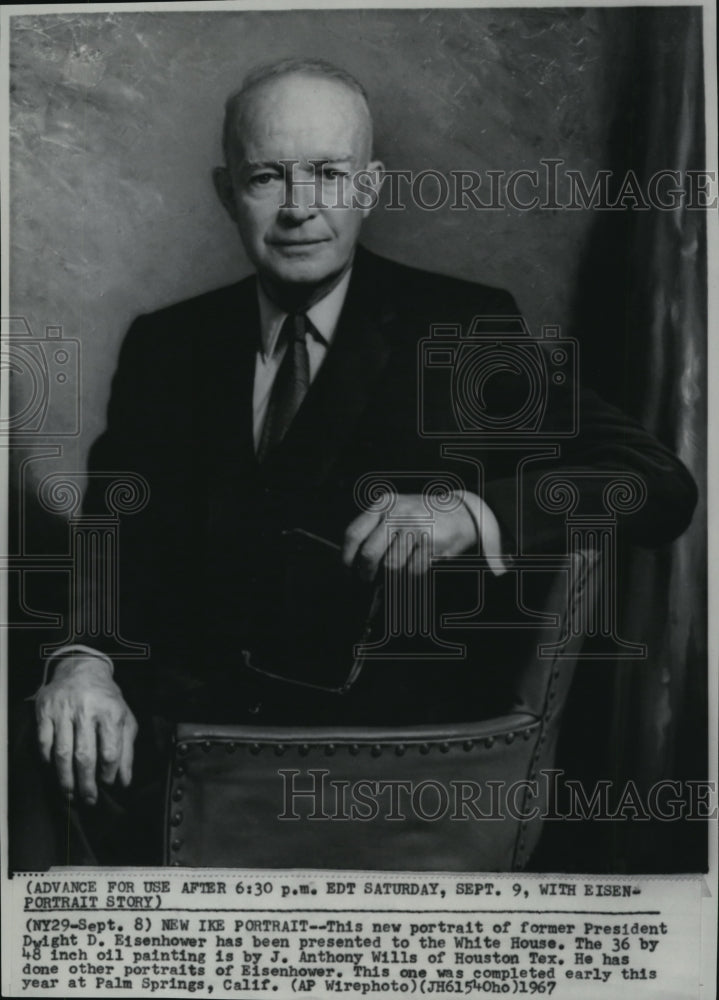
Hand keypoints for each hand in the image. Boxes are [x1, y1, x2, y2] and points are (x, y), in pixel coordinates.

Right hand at [35, 655, 136, 804]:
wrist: (82, 669)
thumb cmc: (106, 699)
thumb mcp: (124, 718)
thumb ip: (127, 750)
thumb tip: (125, 781)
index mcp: (111, 711)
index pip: (110, 751)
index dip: (108, 774)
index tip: (107, 786)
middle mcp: (87, 710)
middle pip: (85, 756)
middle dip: (86, 783)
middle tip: (88, 800)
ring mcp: (63, 710)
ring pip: (62, 752)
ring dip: (65, 778)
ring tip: (70, 794)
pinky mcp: (45, 711)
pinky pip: (44, 741)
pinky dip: (47, 760)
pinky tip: (53, 771)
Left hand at [342, 492, 476, 581]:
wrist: (460, 513)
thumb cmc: (421, 517)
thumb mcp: (395, 512)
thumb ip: (375, 530)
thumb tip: (355, 565)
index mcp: (382, 506)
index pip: (353, 534)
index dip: (346, 558)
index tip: (347, 571)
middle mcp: (396, 514)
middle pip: (369, 554)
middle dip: (366, 574)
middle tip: (367, 581)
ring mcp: (414, 527)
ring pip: (391, 566)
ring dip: (391, 578)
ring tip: (396, 574)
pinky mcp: (430, 542)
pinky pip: (412, 570)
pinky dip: (412, 576)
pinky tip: (416, 566)